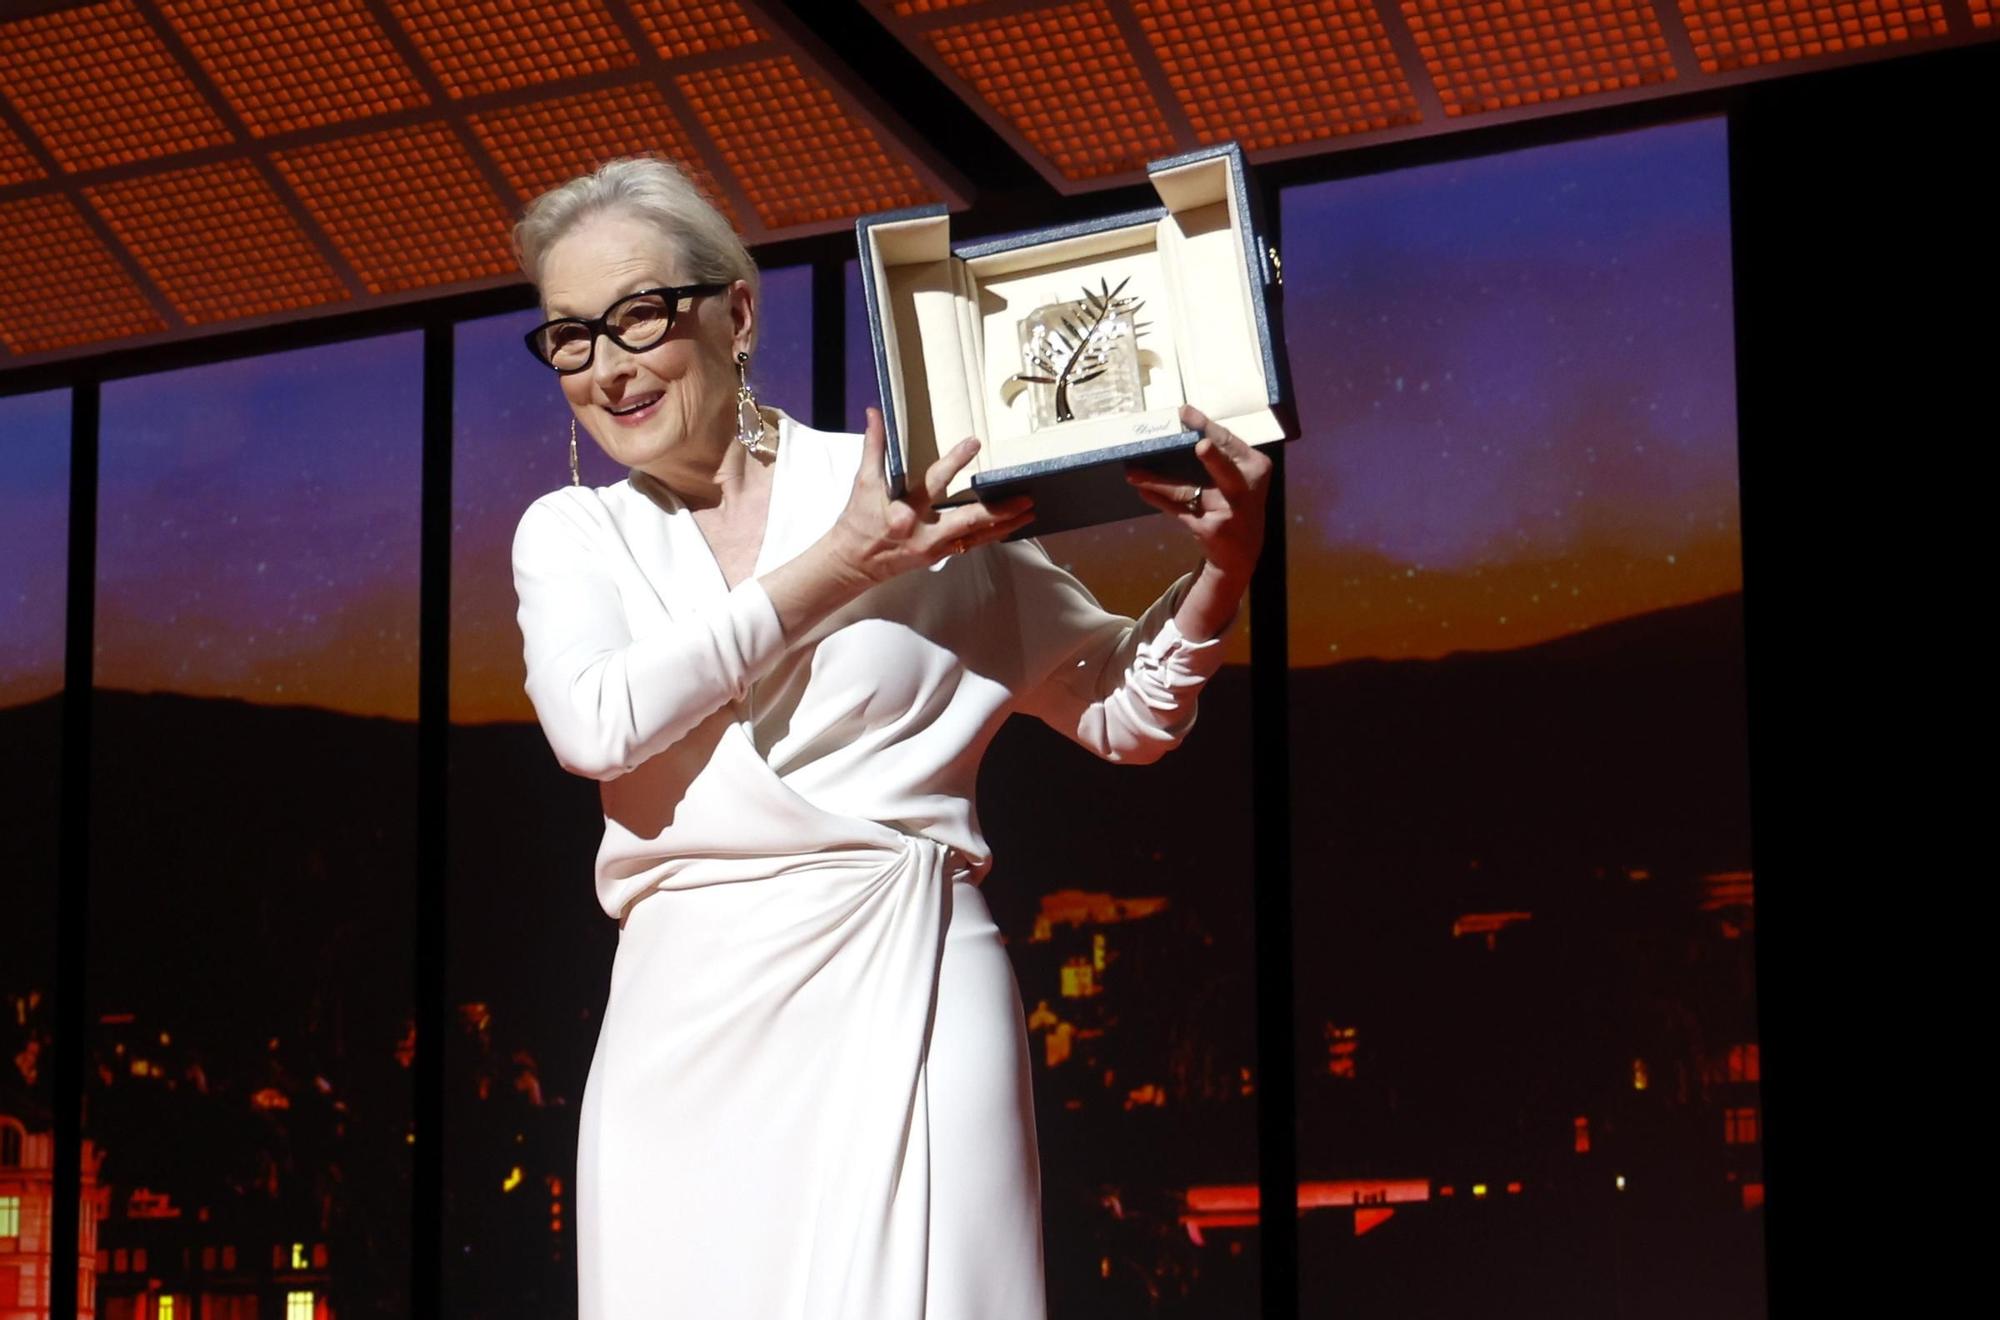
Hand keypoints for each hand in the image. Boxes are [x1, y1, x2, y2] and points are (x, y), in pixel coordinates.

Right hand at [826, 407, 1035, 585]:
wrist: (852, 563)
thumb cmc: (857, 522)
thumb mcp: (863, 483)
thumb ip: (874, 447)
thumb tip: (874, 413)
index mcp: (904, 511)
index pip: (934, 482)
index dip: (955, 461)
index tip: (974, 443)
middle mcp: (924, 533)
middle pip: (970, 521)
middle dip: (1000, 510)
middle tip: (1025, 497)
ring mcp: (934, 548)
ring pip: (977, 537)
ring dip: (1005, 525)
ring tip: (1030, 511)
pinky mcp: (938, 557)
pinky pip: (972, 545)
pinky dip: (992, 534)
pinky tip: (1011, 525)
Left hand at [1123, 404, 1271, 583]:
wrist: (1242, 551)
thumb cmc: (1236, 500)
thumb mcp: (1236, 475)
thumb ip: (1217, 453)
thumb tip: (1179, 421)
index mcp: (1254, 466)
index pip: (1228, 441)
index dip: (1205, 426)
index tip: (1184, 412)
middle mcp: (1245, 489)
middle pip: (1225, 471)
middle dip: (1214, 459)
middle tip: (1200, 447)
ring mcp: (1229, 512)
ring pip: (1188, 491)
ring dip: (1158, 481)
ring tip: (1134, 473)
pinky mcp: (1210, 530)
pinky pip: (1178, 510)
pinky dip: (1159, 499)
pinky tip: (1143, 491)